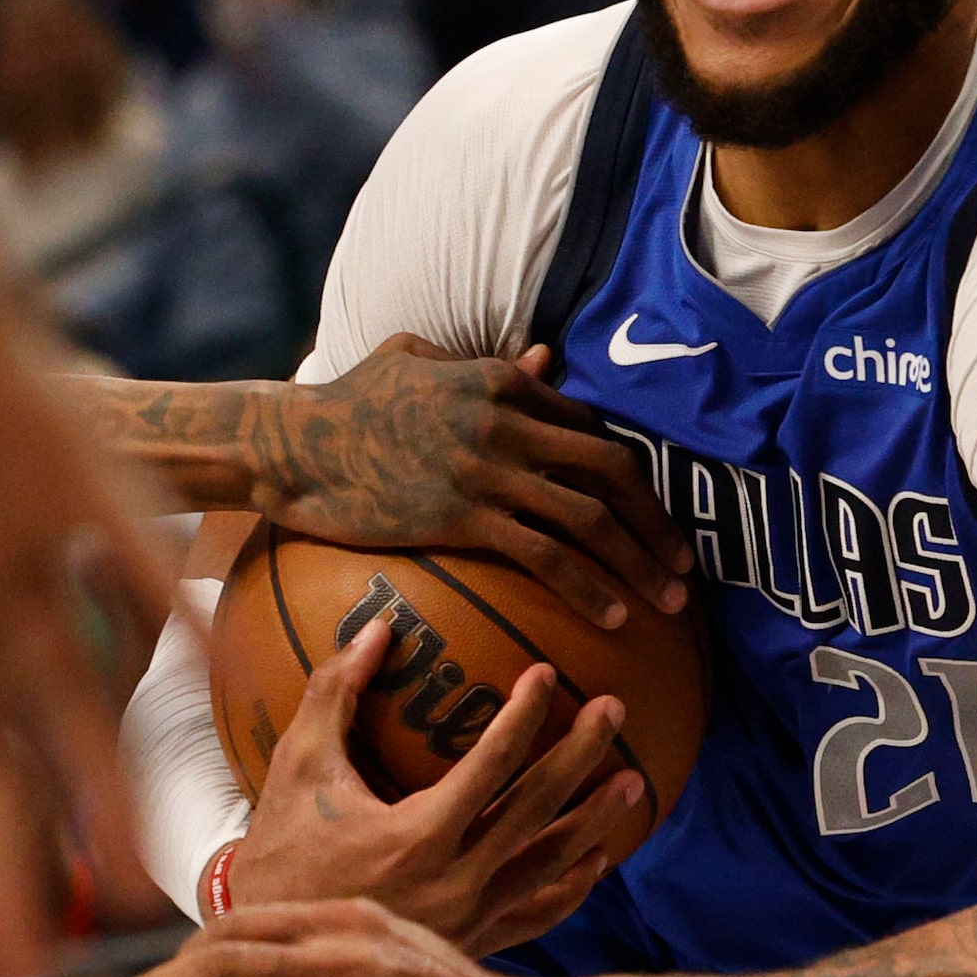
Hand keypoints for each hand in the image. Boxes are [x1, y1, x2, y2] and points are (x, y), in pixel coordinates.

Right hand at [81, 338, 695, 628]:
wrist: (290, 443)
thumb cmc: (344, 404)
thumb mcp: (418, 361)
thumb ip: (485, 364)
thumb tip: (542, 359)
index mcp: (502, 383)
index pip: (591, 431)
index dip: (632, 480)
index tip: (655, 519)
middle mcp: (508, 419)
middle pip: (612, 472)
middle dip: (659, 522)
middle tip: (686, 567)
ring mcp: (488, 466)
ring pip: (590, 517)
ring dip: (640, 561)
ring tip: (668, 602)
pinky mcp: (462, 513)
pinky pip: (545, 554)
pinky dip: (589, 586)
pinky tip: (612, 617)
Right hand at [223, 615, 640, 955]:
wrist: (274, 954)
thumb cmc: (281, 850)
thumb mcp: (297, 766)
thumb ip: (335, 693)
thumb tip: (378, 626)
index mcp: (415, 836)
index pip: (491, 765)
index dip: (524, 715)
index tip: (546, 672)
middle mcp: (453, 882)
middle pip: (537, 809)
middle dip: (581, 755)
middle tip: (616, 708)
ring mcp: (468, 921)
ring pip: (549, 866)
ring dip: (595, 821)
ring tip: (633, 780)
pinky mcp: (470, 946)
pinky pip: (536, 916)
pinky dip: (571, 887)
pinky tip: (597, 858)